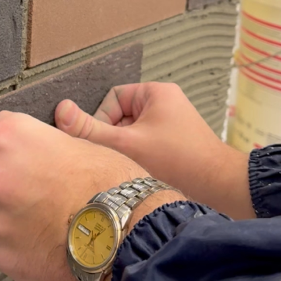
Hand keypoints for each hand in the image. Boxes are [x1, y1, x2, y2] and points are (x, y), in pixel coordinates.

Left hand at [0, 111, 171, 280]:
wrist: (126, 231)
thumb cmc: (108, 180)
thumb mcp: (78, 142)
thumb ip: (40, 142)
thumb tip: (30, 145)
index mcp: (8, 136)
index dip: (8, 142)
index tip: (21, 153)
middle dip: (2, 174)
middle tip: (32, 185)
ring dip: (4, 208)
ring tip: (41, 215)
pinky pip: (0, 240)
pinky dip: (15, 239)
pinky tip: (44, 239)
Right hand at [55, 83, 253, 219]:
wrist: (219, 187)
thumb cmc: (179, 161)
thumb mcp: (127, 144)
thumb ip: (90, 130)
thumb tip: (61, 111)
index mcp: (155, 93)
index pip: (112, 98)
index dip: (102, 120)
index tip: (104, 143)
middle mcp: (164, 103)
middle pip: (120, 116)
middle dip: (115, 138)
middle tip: (118, 157)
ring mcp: (170, 123)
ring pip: (131, 132)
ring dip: (126, 149)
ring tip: (132, 166)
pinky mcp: (174, 141)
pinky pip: (145, 142)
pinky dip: (138, 156)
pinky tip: (142, 172)